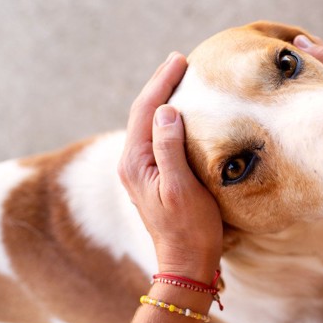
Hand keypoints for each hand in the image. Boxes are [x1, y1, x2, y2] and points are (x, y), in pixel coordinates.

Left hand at [118, 53, 222, 278]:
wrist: (186, 263)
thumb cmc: (190, 228)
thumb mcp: (181, 187)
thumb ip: (169, 148)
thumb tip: (166, 110)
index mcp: (135, 163)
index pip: (145, 110)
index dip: (162, 83)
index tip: (180, 60)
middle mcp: (132, 163)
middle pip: (143, 113)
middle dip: (160, 85)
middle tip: (179, 61)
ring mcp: (141, 171)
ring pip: (149, 124)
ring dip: (163, 99)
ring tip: (179, 79)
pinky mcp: (152, 177)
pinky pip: (157, 138)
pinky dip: (167, 119)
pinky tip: (180, 114)